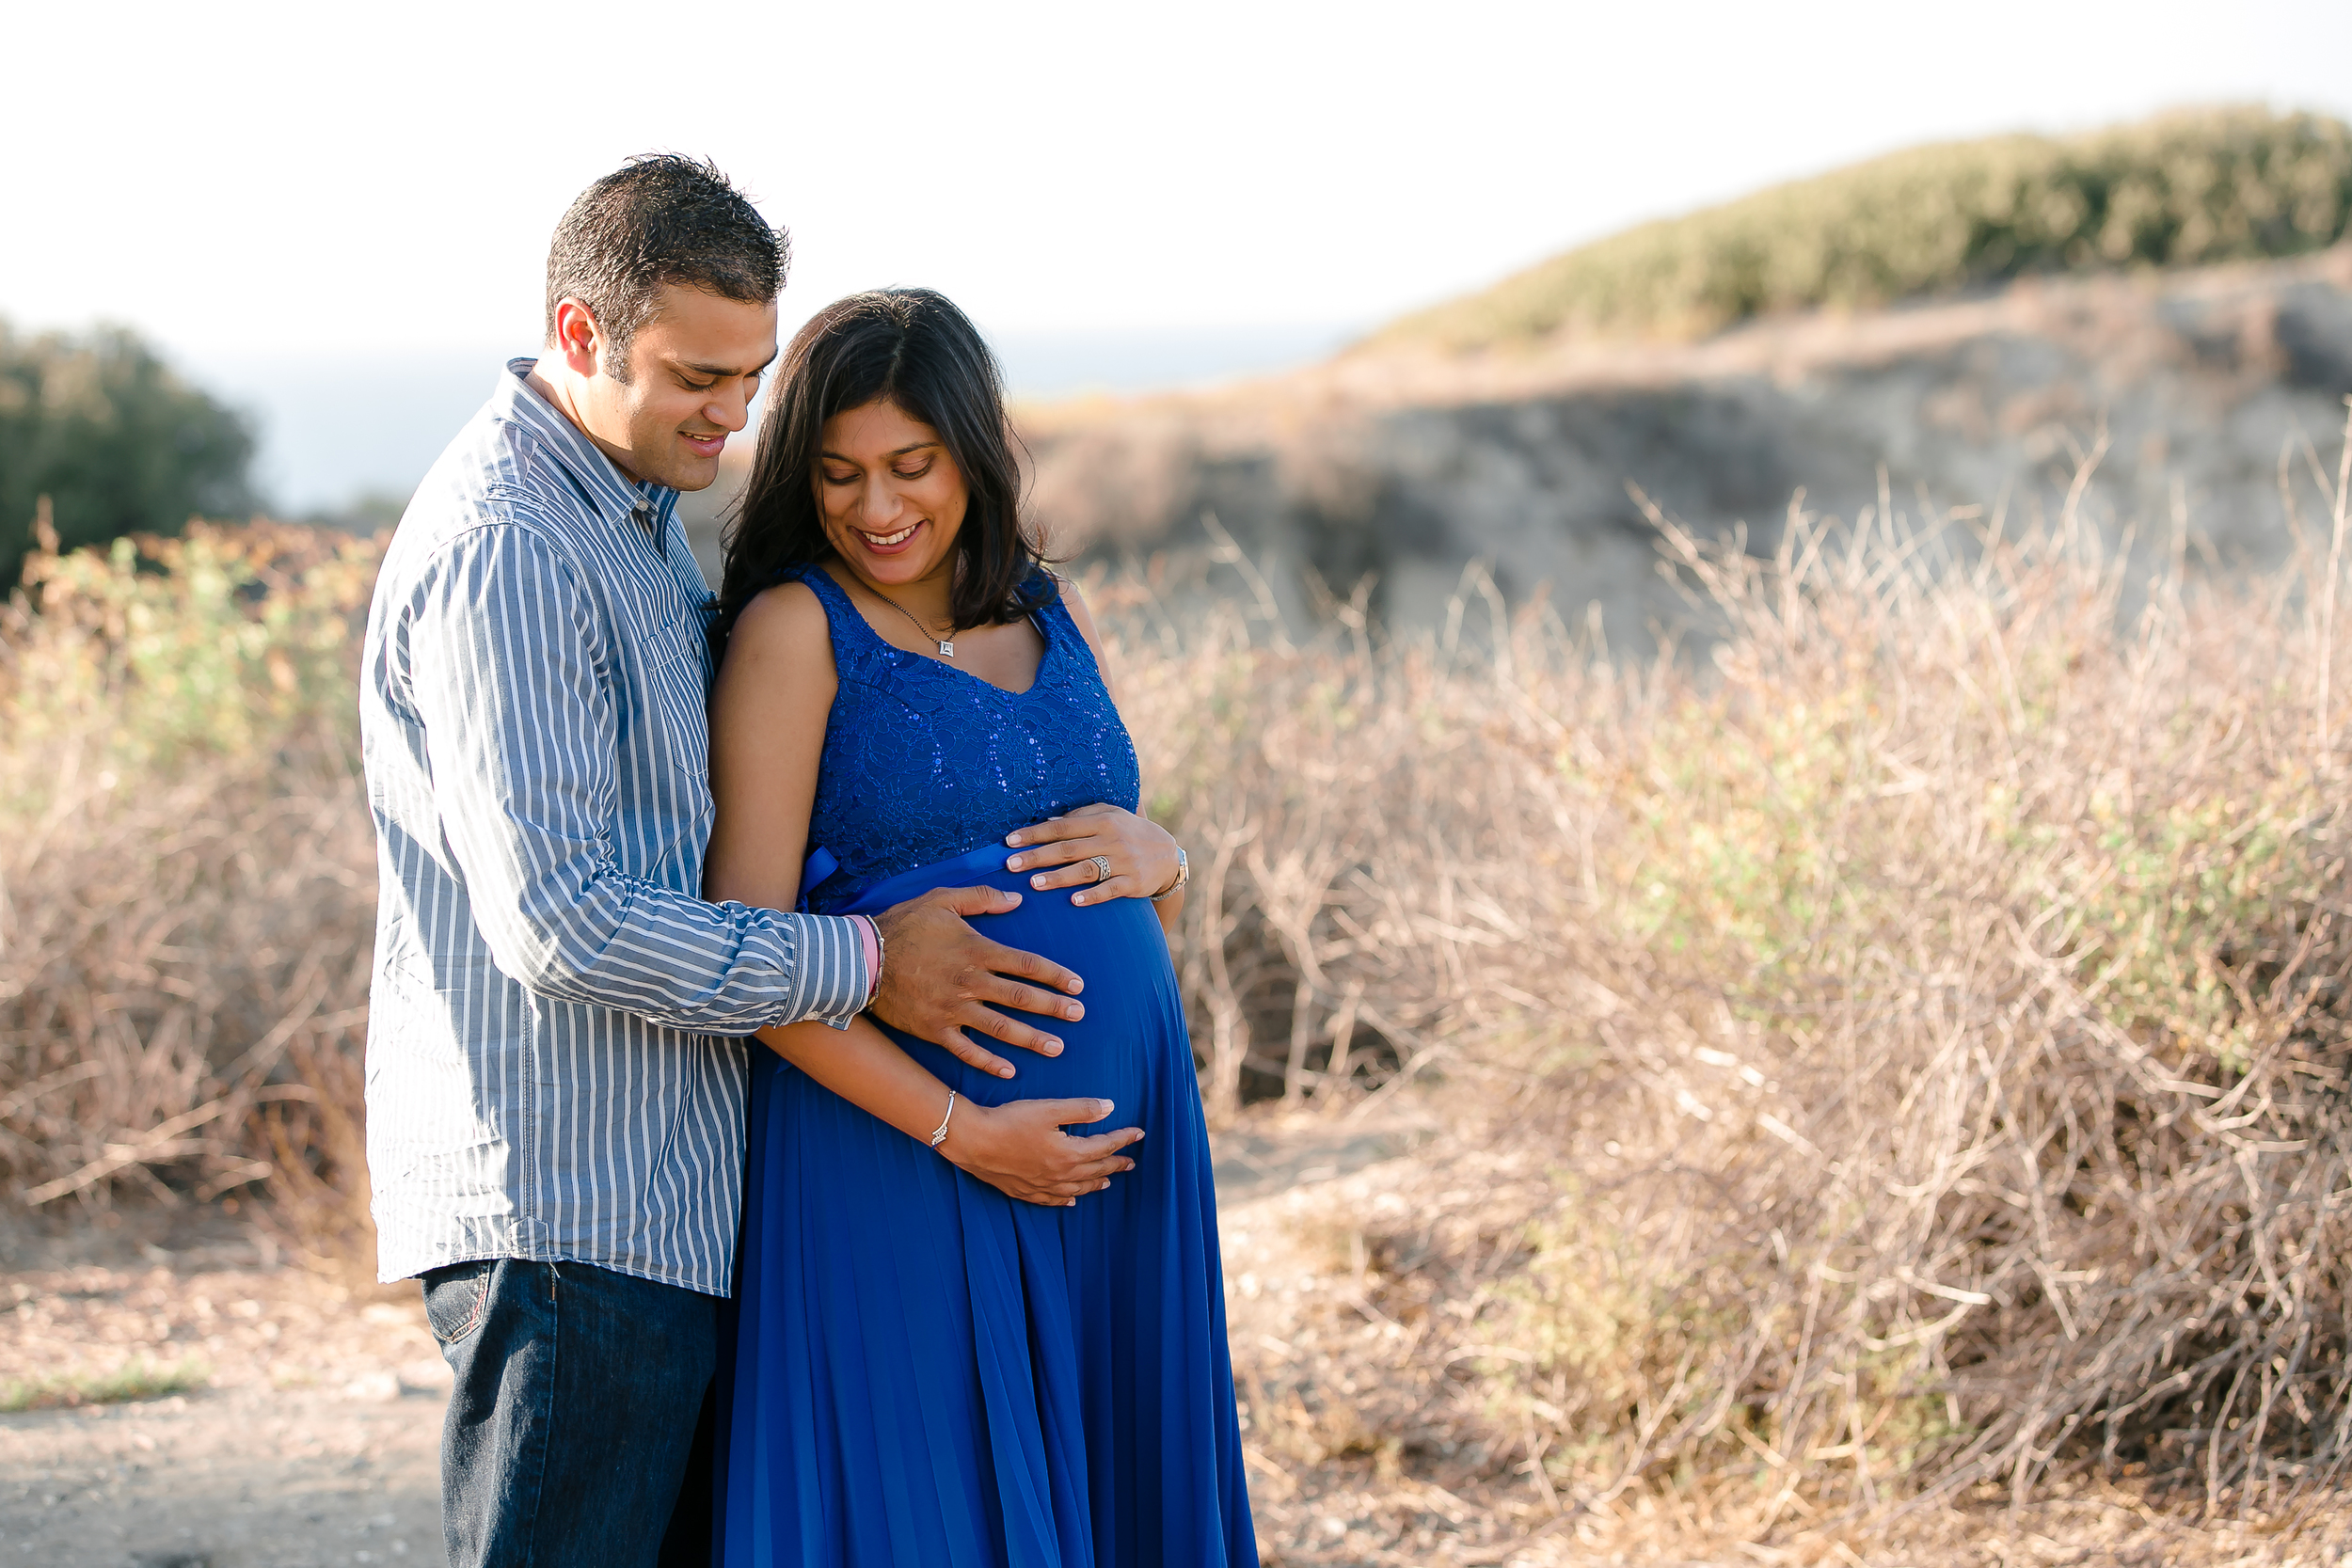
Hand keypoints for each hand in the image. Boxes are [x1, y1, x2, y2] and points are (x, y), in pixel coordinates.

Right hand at [872, 886, 1085, 1078]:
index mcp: (976, 950)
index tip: (1078, 984)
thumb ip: (982, 898)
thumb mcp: (942, 899)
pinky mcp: (934, 1030)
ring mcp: (952, 1010)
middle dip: (1054, 1007)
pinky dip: (988, 1062)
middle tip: (1079, 1015)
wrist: (860, 960)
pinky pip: (966, 1051)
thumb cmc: (902, 925)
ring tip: (1057, 1047)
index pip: (1026, 964)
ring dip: (1031, 1038)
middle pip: (1020, 998)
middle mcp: (969, 982)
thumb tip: (1017, 899)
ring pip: (1000, 1028)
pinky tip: (1009, 1070)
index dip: (1055, 974)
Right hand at [943, 1097, 1143, 1205]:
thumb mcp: (1049, 1109)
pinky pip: (1051, 1200)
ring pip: (1077, 1189)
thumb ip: (1082, 1109)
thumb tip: (1110, 1107)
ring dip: (1095, 1184)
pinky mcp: (1023, 1191)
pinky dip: (1065, 1200)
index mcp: (1069, 1154)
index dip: (1124, 1139)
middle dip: (1115, 1164)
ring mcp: (1041, 1186)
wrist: (974, 1141)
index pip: (1105, 1146)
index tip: (1139, 1133)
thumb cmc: (1010, 1121)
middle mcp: (1059, 1174)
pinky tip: (1070, 1201)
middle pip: (1095, 1170)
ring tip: (1107, 1182)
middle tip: (1131, 1163)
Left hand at [1004, 804, 1180, 905]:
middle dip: (1038, 857)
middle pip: (1068, 849)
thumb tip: (1047, 822)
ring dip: (1059, 877)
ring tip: (1034, 884)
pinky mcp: (1133, 883)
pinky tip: (1074, 901)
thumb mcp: (1110, 815)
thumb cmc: (1129, 832)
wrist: (1168, 855)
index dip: (1034, 834)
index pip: (1062, 826)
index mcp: (1102, 821)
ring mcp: (1123, 862)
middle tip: (1011, 865)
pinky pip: (1110, 890)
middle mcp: (1112, 839)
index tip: (1009, 842)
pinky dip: (1092, 896)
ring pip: (1086, 870)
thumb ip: (1080, 816)